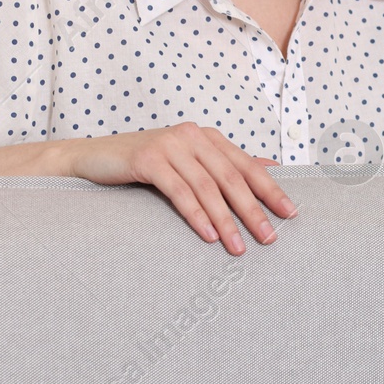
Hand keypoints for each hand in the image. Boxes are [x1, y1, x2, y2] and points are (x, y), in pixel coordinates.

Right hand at [64, 122, 296, 254]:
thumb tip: (271, 168)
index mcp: (207, 137)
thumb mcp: (189, 161)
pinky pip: (179, 190)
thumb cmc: (144, 164)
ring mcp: (170, 145)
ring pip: (207, 187)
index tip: (291, 214)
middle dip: (253, 210)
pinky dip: (196, 215)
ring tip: (239, 247)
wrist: (92, 158)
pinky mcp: (148, 158)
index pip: (246, 166)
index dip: (271, 190)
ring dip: (226, 220)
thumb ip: (225, 164)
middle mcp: (193, 136)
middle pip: (231, 177)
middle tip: (270, 238)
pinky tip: (208, 236)